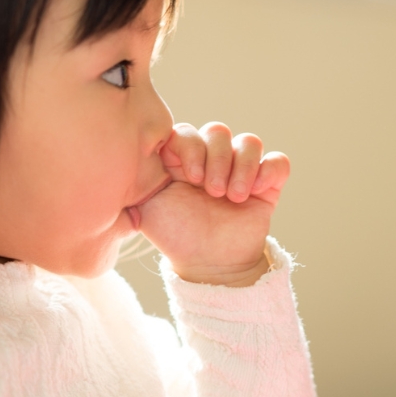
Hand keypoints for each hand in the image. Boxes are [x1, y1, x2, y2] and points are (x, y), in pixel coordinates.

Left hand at [137, 122, 289, 286]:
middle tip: (213, 191)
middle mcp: (211, 159)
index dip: (191, 147)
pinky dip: (269, 171)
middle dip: (216, 159)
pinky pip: (277, 162)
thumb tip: (118, 161)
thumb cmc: (175, 237)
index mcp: (181, 158)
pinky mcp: (266, 184)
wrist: (208, 265)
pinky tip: (257, 191)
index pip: (187, 131)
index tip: (190, 177)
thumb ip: (134, 183)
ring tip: (233, 198)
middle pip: (218, 131)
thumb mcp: (145, 210)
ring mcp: (240, 169)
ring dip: (242, 167)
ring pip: (249, 142)